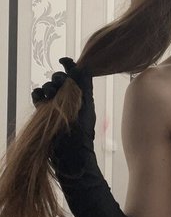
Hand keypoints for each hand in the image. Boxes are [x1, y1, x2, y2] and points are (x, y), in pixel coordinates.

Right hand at [32, 57, 95, 176]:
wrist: (70, 155)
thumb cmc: (82, 132)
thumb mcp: (86, 106)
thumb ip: (84, 85)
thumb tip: (80, 66)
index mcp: (83, 94)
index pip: (75, 73)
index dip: (69, 65)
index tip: (63, 61)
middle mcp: (69, 97)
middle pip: (60, 78)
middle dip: (58, 78)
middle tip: (60, 85)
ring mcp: (56, 105)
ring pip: (48, 87)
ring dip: (48, 87)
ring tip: (50, 96)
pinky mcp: (44, 113)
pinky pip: (38, 98)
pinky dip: (37, 95)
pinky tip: (40, 98)